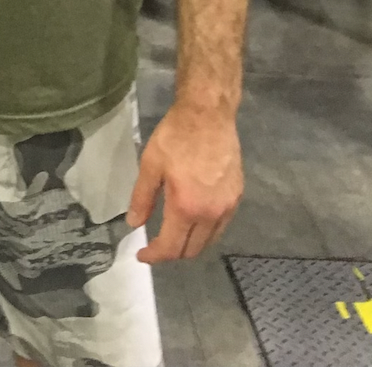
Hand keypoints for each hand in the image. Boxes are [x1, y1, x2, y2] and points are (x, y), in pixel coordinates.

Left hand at [127, 100, 242, 261]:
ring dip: (190, 244)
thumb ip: (142, 198)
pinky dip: (206, 231)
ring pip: (209, 241)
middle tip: (156, 245)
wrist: (208, 115)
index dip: (155, 256)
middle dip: (172, 253)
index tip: (142, 256)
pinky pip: (221, 226)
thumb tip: (134, 224)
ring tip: (173, 234)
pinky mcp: (237, 197)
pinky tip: (194, 219)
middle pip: (192, 250)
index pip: (171, 247)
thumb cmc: (175, 136)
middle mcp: (211, 214)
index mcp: (186, 207)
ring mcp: (228, 207)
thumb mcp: (150, 165)